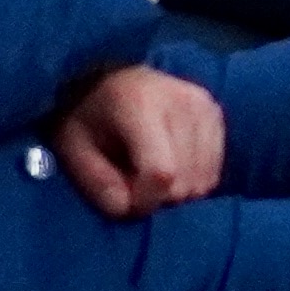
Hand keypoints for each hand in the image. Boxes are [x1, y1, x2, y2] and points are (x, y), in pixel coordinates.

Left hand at [50, 63, 225, 219]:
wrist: (111, 80)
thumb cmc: (88, 117)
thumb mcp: (73, 150)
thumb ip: (98, 183)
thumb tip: (130, 210)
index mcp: (141, 106)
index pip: (161, 172)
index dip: (145, 200)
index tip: (125, 202)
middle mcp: (182, 102)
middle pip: (185, 180)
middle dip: (158, 197)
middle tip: (134, 184)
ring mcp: (204, 106)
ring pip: (203, 180)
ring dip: (177, 190)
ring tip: (152, 174)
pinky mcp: (215, 114)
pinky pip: (213, 171)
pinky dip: (193, 180)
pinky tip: (173, 167)